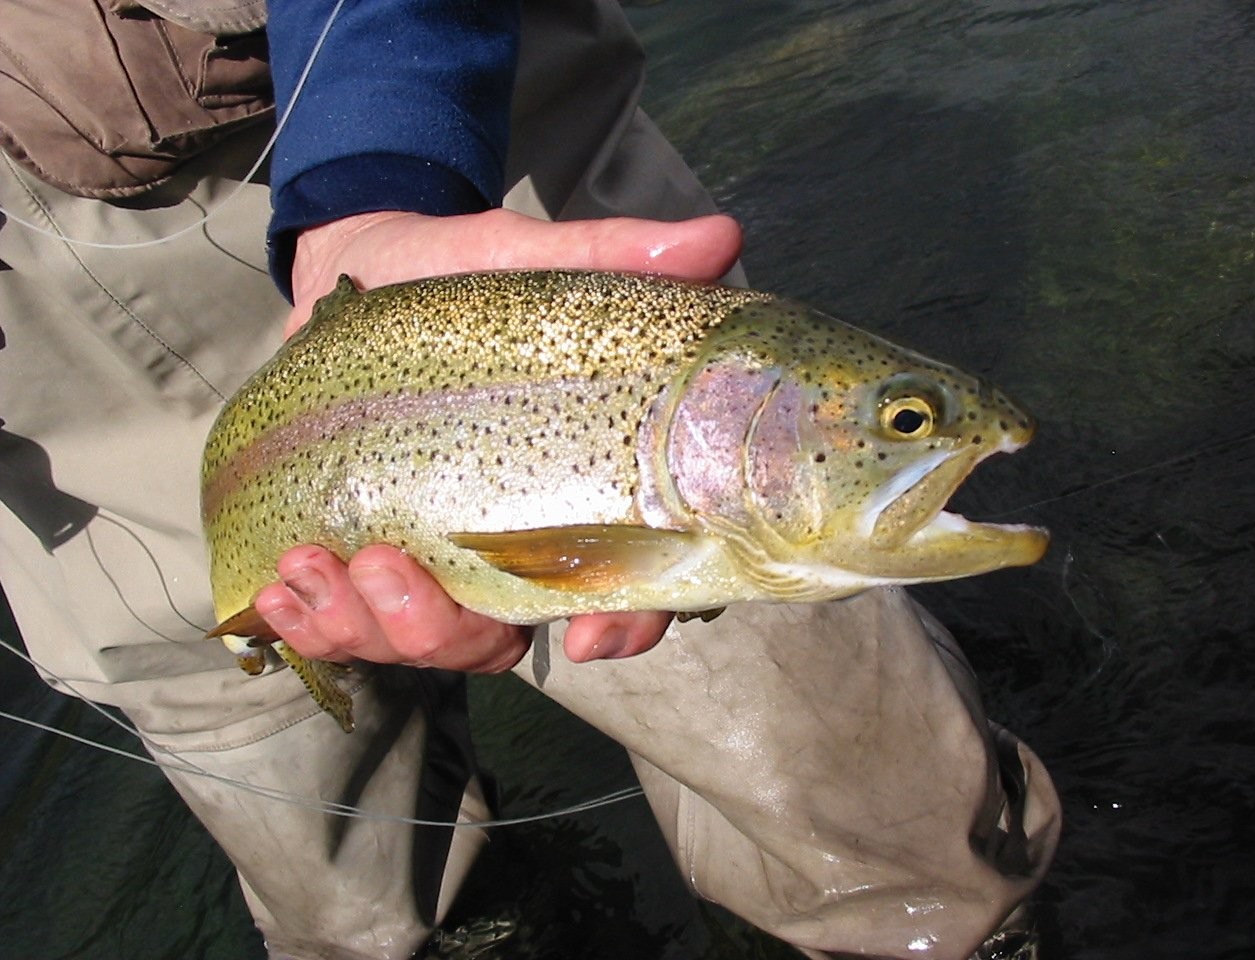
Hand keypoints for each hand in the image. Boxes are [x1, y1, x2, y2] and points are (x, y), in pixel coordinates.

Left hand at [255, 208, 742, 671]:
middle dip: (444, 631)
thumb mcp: (527, 261)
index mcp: (574, 493)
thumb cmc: (458, 272)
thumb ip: (613, 257)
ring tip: (314, 565)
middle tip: (388, 566)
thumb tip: (722, 238)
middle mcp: (512, 542)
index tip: (587, 638)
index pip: (631, 585)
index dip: (626, 627)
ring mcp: (437, 557)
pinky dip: (314, 623)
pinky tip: (280, 588)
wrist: (360, 265)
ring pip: (425, 642)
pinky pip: (350, 626)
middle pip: (506, 638)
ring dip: (367, 628)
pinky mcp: (366, 553)